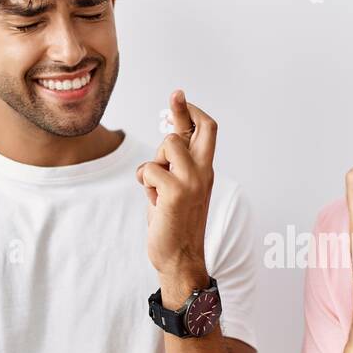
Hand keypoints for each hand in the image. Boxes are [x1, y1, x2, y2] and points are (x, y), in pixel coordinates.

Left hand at [136, 90, 215, 303]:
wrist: (180, 258)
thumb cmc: (175, 224)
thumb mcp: (177, 188)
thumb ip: (174, 165)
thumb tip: (167, 139)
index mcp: (205, 171)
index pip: (207, 132)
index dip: (192, 112)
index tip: (179, 96)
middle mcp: (204, 173)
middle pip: (202, 128)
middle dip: (183, 109)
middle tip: (175, 94)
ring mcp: (192, 181)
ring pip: (168, 145)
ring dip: (154, 162)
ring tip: (155, 186)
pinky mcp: (176, 192)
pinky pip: (149, 169)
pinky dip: (144, 181)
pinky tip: (152, 198)